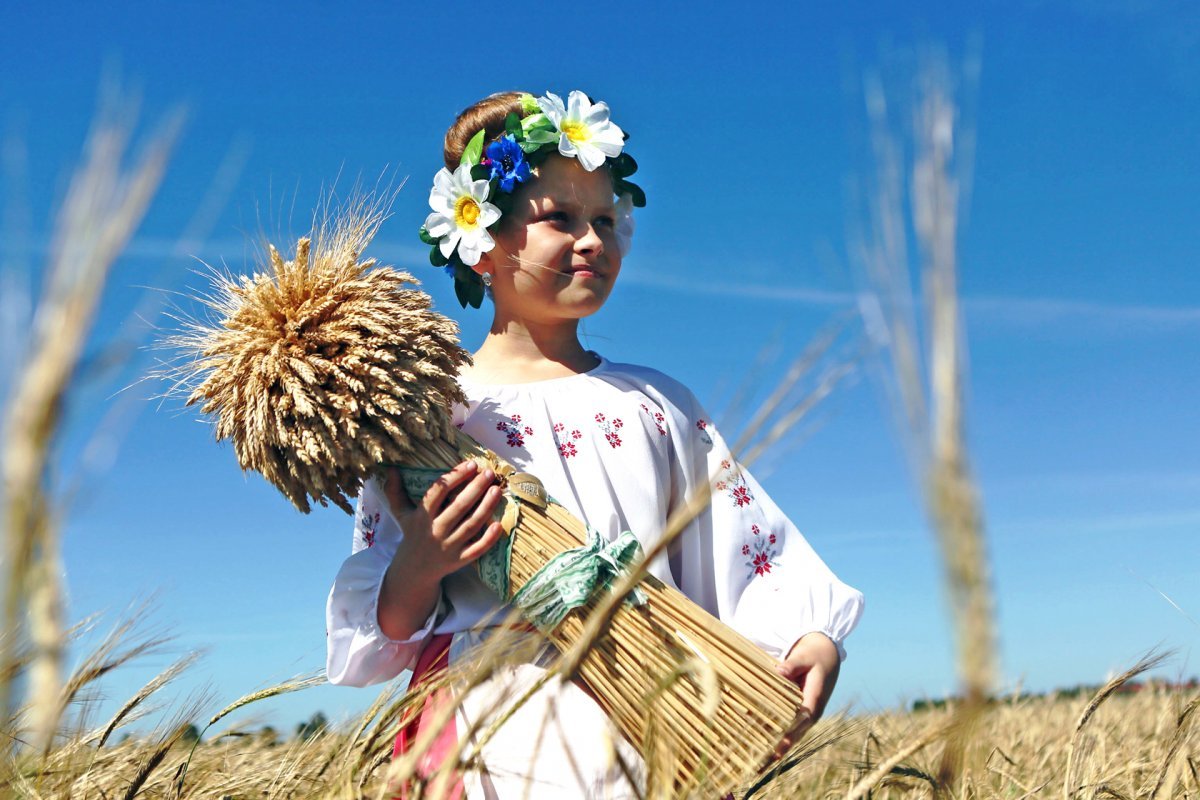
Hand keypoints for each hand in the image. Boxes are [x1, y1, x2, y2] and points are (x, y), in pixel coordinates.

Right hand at [383, 460, 505, 580]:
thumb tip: (391, 468)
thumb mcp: (401, 513)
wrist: (413, 570)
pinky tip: (498, 524)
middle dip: (476, 488)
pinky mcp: (459, 560)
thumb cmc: (412, 534)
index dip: (455, 476)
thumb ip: (395, 491)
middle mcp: (435, 531)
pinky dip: (488, 539)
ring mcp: (449, 547)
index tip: (471, 464)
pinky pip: (476, 549)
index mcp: (422, 516)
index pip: (438, 492)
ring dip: (486, 507)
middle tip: (489, 473)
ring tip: (497, 490)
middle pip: (459, 507)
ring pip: (471, 525)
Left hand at [771, 631, 840, 758]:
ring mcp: (806, 716)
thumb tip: (779, 671)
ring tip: (757, 767)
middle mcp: (811, 713)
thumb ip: (792, 665)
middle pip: (794, 735)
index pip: (801, 720)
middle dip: (778, 750)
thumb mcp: (805, 657)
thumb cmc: (814, 655)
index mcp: (814, 700)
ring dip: (774, 750)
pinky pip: (787, 730)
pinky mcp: (800, 714)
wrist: (826, 655)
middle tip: (759, 765)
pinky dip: (775, 740)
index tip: (778, 746)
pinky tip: (762, 751)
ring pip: (790, 737)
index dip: (790, 734)